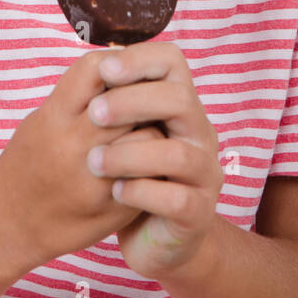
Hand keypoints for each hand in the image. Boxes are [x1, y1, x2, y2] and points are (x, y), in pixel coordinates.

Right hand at [0, 48, 168, 273]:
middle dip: (142, 94)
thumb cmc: (25, 165)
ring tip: (148, 131)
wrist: (8, 224)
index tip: (124, 72)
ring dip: (154, 129)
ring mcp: (95, 177)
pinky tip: (148, 161)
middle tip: (149, 99)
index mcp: (54, 116)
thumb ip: (75, 99)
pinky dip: (154, 164)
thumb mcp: (40, 121)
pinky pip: (150, 175)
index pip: (96, 69)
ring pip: (149, 136)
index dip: (117, 63)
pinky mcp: (113, 206)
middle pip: (129, 100)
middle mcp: (74, 143)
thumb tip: (116, 68)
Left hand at [84, 41, 224, 279]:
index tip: (104, 70)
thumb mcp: (124, 135)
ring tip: (95, 162)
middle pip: (180, 100)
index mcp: (180, 106)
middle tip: (93, 115)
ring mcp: (204, 175)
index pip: (173, 62)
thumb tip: (95, 61)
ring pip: (178, 154)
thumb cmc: (132, 177)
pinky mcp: (198, 214)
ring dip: (129, 155)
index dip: (140, 59)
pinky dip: (140, 192)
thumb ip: (117, 102)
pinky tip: (115, 192)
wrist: (154, 238)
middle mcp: (200, 134)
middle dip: (132, 102)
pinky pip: (176, 199)